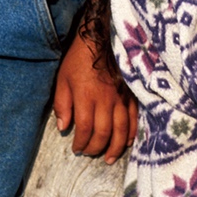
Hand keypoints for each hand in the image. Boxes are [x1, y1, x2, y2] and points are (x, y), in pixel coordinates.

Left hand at [53, 28, 137, 163]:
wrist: (101, 38)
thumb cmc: (78, 59)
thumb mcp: (62, 79)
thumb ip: (62, 104)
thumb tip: (63, 127)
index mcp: (86, 97)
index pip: (84, 128)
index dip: (80, 142)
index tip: (76, 149)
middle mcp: (105, 100)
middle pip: (103, 132)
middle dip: (95, 147)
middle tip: (89, 153)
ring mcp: (121, 97)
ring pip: (121, 129)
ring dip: (115, 147)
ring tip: (110, 158)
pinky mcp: (131, 94)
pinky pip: (134, 118)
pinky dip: (131, 133)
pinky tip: (127, 142)